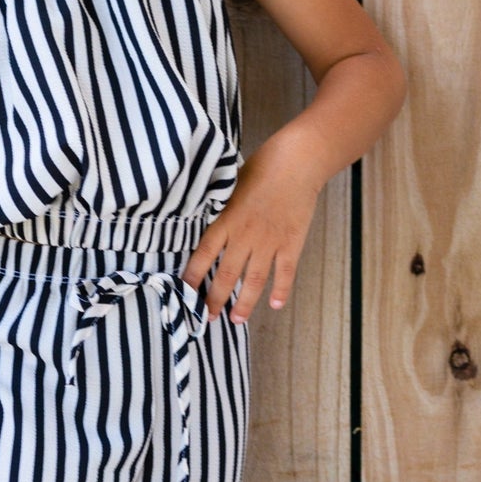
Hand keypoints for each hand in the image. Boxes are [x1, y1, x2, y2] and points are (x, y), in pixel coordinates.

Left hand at [181, 138, 321, 321]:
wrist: (297, 161)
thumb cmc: (261, 167)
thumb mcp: (229, 186)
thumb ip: (218, 209)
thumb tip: (204, 222)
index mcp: (226, 221)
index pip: (203, 255)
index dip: (192, 277)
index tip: (183, 294)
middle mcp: (245, 236)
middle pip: (226, 275)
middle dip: (215, 299)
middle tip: (208, 317)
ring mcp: (269, 241)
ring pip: (254, 280)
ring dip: (244, 303)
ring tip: (237, 320)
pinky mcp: (291, 242)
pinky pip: (285, 272)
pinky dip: (281, 290)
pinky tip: (275, 306)